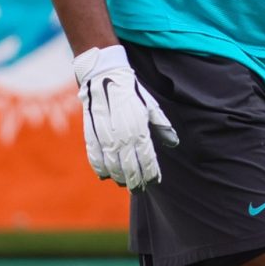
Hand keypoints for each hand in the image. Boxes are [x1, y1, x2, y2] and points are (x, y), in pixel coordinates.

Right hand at [73, 44, 178, 190]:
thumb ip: (162, 126)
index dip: (151, 174)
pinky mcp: (90, 136)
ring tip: (125, 183)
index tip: (154, 181)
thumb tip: (173, 142)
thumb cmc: (131, 93)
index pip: (148, 161)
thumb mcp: (150, 107)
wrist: (104, 77)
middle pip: (130, 169)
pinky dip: (100, 169)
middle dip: (136, 182)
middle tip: (140, 188)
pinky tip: (106, 175)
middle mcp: (123, 137)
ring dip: (119, 178)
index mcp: (140, 130)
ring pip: (113, 167)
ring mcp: (105, 138)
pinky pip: (95, 159)